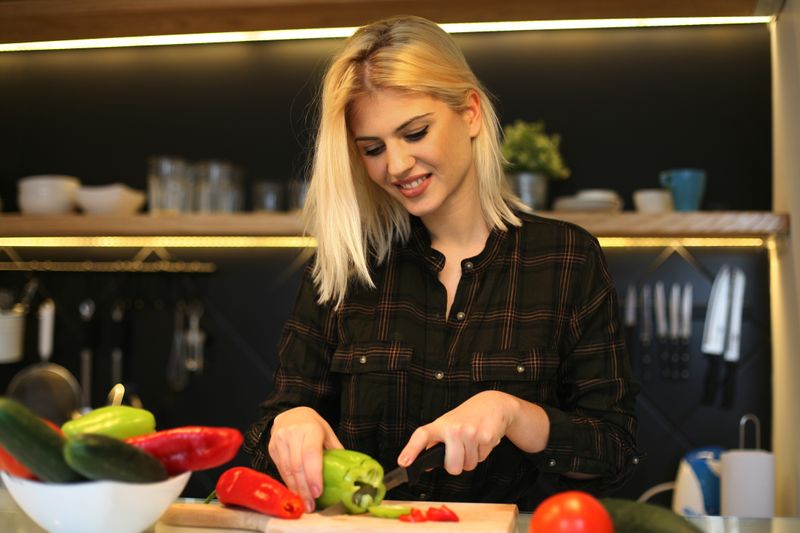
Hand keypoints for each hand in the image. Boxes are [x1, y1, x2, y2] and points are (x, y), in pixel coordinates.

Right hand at [268, 406, 342, 512]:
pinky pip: (280, 469)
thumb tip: (346, 472)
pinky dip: (288, 483)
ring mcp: (280, 440)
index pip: (311, 454)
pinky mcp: (272, 448)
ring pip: (287, 470)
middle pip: (298, 466)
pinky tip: (295, 492)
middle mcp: (293, 433)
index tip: (318, 493)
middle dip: (305, 489)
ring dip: (296, 489)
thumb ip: (334, 450)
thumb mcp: (327, 432)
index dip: (314, 475)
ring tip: (304, 503)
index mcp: (310, 429)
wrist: (290, 414)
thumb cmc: (312, 425)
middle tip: (311, 505)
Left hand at [398, 391, 520, 475]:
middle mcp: (454, 428)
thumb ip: (435, 444)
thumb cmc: (467, 416)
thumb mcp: (448, 424)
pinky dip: (482, 453)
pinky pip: (481, 459)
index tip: (403, 462)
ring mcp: (470, 432)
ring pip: (468, 465)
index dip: (411, 450)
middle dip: (457, 464)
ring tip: (472, 442)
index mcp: (440, 425)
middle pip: (452, 467)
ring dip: (471, 458)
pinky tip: (482, 440)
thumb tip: (426, 466)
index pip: (422, 436)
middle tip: (460, 450)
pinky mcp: (486, 437)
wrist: (492, 404)